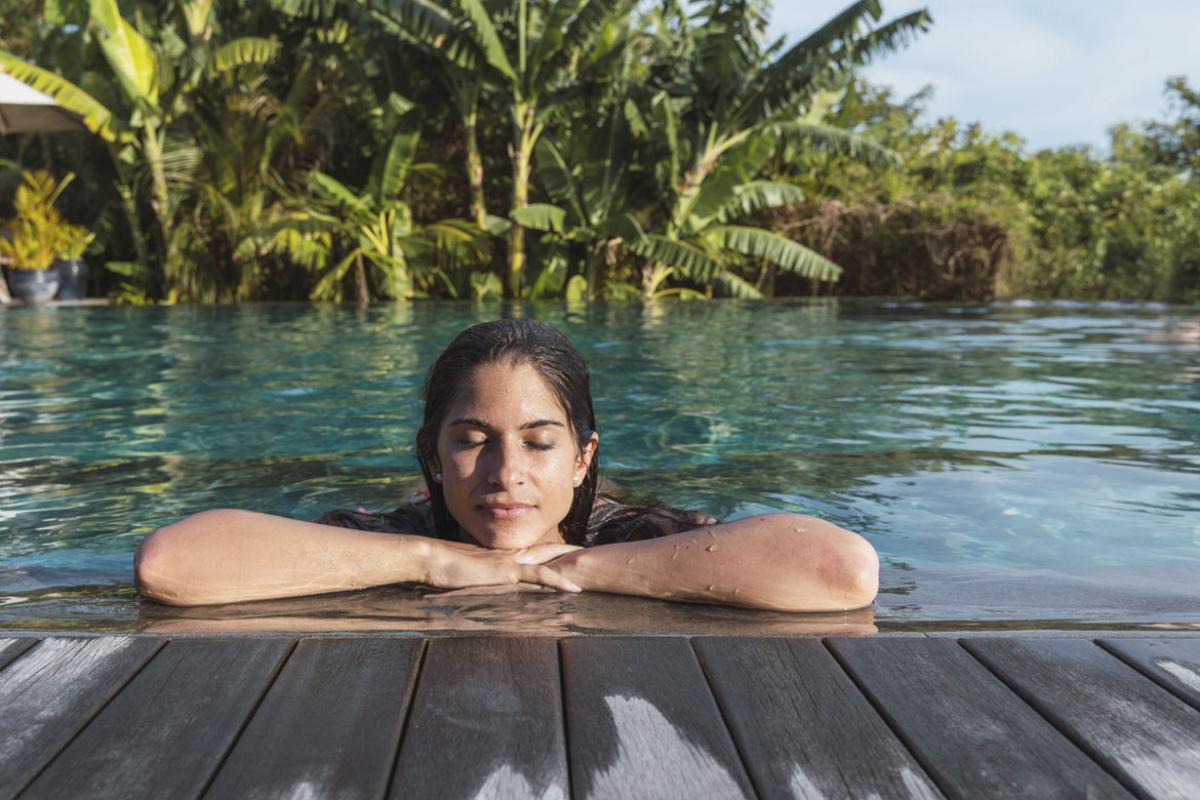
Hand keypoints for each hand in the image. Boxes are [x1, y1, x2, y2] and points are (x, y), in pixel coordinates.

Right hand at [422, 540, 583, 592]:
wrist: (432, 559)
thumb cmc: (444, 568)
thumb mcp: (469, 574)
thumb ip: (481, 577)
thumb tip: (486, 583)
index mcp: (503, 555)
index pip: (534, 551)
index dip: (554, 551)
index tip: (570, 552)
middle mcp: (510, 555)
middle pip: (548, 551)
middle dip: (569, 552)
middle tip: (591, 553)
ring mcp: (510, 562)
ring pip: (549, 562)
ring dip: (571, 566)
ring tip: (593, 568)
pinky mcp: (507, 572)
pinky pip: (538, 576)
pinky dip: (557, 581)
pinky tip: (573, 588)